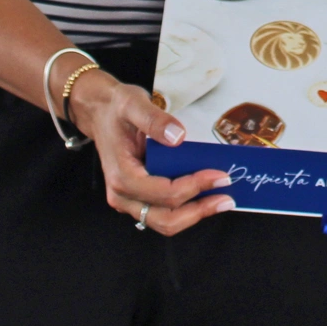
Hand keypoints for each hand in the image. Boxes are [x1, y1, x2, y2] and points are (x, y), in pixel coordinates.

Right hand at [67, 68, 234, 234]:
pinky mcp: (138, 197)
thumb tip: (178, 137)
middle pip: (165, 219)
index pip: (164, 193)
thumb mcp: (133, 104)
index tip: (220, 176)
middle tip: (227, 198)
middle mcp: (123, 194)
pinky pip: (163, 212)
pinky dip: (186, 208)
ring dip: (194, 214)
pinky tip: (205, 194)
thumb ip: (154, 120)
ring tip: (221, 200)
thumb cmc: (115, 108)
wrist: (99, 111)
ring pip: (165, 221)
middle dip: (199, 211)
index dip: (195, 187)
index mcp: (122, 175)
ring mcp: (129, 200)